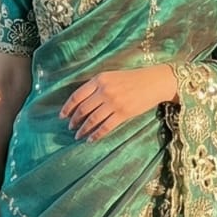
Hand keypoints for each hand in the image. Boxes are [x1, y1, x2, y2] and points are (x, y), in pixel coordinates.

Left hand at [60, 64, 178, 141]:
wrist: (154, 82)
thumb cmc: (133, 79)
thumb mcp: (111, 76)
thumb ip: (97, 86)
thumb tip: (81, 102)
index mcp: (99, 79)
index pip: (77, 95)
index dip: (67, 107)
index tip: (62, 116)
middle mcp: (104, 90)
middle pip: (83, 109)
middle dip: (74, 120)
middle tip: (70, 127)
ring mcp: (114, 103)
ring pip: (92, 120)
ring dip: (83, 129)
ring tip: (77, 135)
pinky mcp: (123, 113)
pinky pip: (106, 127)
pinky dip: (96, 135)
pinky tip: (91, 139)